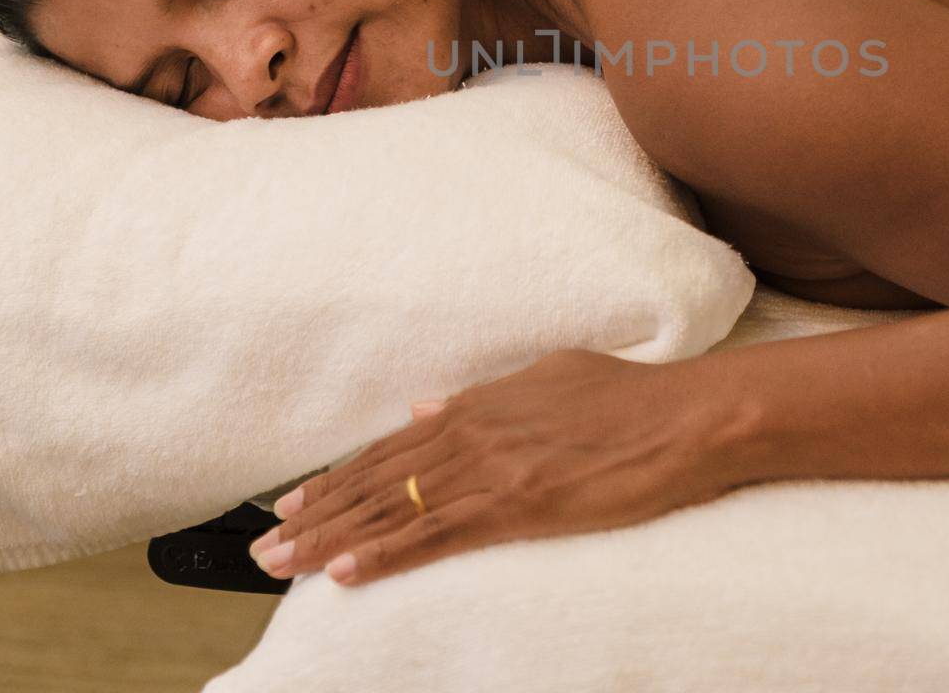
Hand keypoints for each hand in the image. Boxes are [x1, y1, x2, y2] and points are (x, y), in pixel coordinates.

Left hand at [246, 348, 748, 588]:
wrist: (684, 419)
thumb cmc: (630, 396)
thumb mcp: (550, 377)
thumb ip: (485, 395)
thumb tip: (426, 409)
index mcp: (479, 404)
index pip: (392, 449)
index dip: (339, 478)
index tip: (295, 500)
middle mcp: (472, 434)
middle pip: (377, 481)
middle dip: (316, 513)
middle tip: (264, 544)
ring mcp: (491, 471)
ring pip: (393, 509)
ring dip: (332, 538)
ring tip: (282, 563)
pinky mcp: (516, 506)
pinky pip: (436, 536)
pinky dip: (385, 554)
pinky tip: (345, 572)